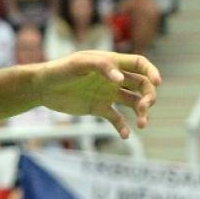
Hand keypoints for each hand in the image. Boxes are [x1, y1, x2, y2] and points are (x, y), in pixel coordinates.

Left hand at [34, 51, 160, 137]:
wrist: (42, 87)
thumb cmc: (60, 70)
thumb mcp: (79, 63)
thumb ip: (101, 66)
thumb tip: (120, 79)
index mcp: (111, 63)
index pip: (139, 64)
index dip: (151, 72)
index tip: (157, 83)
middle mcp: (113, 79)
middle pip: (142, 85)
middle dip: (149, 96)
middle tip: (144, 107)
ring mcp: (107, 94)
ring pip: (133, 103)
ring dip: (142, 113)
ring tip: (142, 123)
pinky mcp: (99, 108)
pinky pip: (117, 119)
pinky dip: (123, 128)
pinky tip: (126, 135)